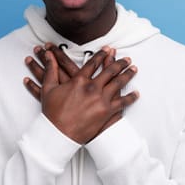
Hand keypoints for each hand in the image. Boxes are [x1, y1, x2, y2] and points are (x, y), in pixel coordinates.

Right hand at [23, 44, 137, 143]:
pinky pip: (122, 103)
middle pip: (110, 71)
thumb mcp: (49, 88)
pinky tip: (136, 94)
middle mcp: (92, 88)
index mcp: (79, 80)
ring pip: (118, 83)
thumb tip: (49, 55)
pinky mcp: (106, 112)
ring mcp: (101, 100)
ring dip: (127, 75)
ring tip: (133, 69)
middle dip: (120, 63)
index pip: (93, 63)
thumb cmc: (52, 113)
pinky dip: (130, 98)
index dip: (102, 55)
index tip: (108, 50)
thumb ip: (51, 69)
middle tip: (126, 59)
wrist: (58, 134)